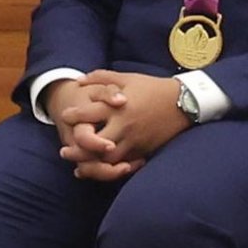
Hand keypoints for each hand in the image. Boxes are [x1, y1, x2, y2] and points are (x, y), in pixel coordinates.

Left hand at [66, 71, 189, 175]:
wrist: (183, 102)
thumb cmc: (152, 88)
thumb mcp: (127, 78)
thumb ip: (101, 78)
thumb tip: (79, 80)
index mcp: (118, 107)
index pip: (88, 114)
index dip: (72, 116)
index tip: (65, 116)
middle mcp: (124, 126)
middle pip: (94, 144)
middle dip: (77, 149)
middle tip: (64, 150)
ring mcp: (134, 140)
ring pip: (107, 160)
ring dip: (91, 164)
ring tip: (78, 165)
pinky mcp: (143, 150)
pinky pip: (124, 165)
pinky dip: (110, 169)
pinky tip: (99, 169)